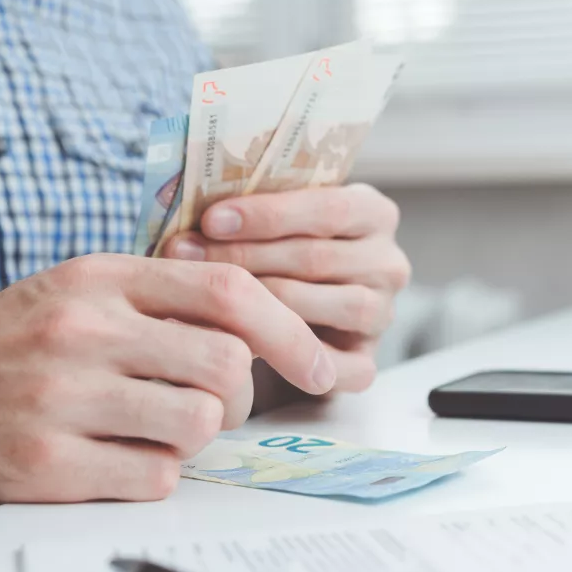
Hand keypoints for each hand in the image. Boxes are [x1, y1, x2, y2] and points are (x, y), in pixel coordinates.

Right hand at [0, 254, 332, 508]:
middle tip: (213, 405)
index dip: (287, 327)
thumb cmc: (6, 347)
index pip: (226, 289)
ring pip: (198, 422)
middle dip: (239, 395)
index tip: (317, 361)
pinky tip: (118, 460)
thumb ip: (157, 297)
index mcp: (98, 277)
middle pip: (226, 364)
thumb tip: (254, 323)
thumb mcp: (75, 293)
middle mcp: (81, 329)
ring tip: (154, 430)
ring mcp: (60, 397)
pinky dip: (154, 475)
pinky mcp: (42, 465)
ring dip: (194, 436)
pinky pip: (155, 477)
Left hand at [165, 183, 409, 392]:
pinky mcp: (367, 362)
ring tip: (199, 297)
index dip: (266, 214)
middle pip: (314, 258)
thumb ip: (254, 210)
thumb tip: (196, 214)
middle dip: (242, 257)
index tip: (210, 219)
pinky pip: (326, 362)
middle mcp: (387, 262)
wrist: (297, 308)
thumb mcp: (276, 219)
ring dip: (254, 303)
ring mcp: (381, 314)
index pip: (327, 208)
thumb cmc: (278, 251)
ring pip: (318, 306)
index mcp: (373, 213)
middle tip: (184, 255)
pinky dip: (279, 355)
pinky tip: (235, 343)